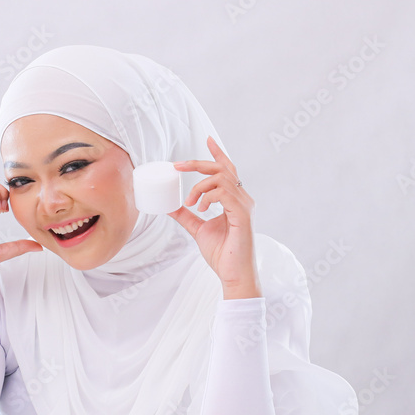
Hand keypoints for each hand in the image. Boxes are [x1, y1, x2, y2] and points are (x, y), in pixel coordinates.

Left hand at [168, 136, 260, 298]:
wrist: (233, 274)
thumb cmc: (222, 254)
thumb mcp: (199, 229)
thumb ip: (187, 216)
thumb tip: (170, 207)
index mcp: (234, 200)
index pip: (228, 170)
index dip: (218, 153)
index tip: (207, 139)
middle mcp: (242, 199)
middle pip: (223, 168)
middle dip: (199, 163)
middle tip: (178, 165)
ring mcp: (244, 206)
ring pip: (221, 179)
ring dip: (199, 186)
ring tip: (190, 203)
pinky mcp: (242, 215)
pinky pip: (224, 193)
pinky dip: (208, 196)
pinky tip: (200, 208)